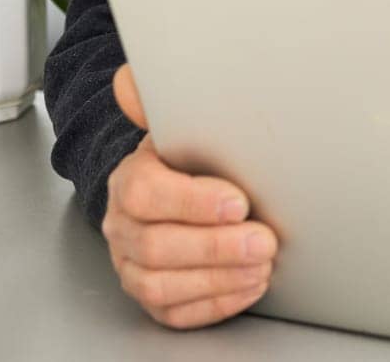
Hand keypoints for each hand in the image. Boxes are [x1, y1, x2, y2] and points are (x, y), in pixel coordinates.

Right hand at [101, 63, 279, 328]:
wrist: (173, 196)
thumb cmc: (187, 160)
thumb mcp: (181, 127)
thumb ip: (163, 103)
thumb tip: (131, 78)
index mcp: (131, 180)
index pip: (146, 193)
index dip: (193, 201)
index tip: (238, 202)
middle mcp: (124, 227)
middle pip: (158, 245)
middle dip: (217, 246)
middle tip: (265, 240)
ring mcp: (133, 266)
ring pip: (163, 284)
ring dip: (219, 278)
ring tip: (263, 265)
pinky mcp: (153, 297)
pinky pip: (175, 311)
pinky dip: (215, 303)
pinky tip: (249, 286)